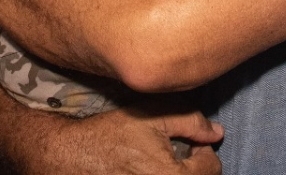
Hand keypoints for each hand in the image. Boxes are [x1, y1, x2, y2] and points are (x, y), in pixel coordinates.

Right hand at [24, 104, 222, 174]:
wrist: (69, 156)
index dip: (203, 151)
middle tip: (180, 154)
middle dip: (193, 168)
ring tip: (161, 164)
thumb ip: (189, 121)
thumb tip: (216, 132)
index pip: (211, 169)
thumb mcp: (150, 116)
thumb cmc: (108, 135)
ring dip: (178, 173)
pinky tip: (147, 171)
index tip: (191, 143)